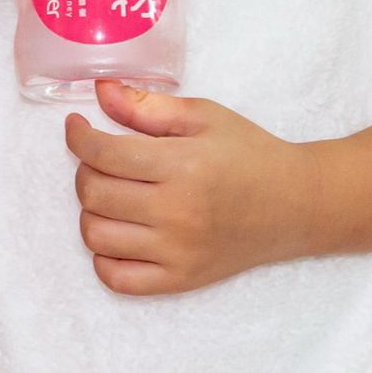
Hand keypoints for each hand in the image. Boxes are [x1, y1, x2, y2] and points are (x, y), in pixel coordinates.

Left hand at [65, 83, 296, 292]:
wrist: (295, 205)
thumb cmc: (249, 154)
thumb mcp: (204, 117)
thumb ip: (148, 106)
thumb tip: (99, 92)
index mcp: (183, 165)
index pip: (103, 152)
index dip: (78, 135)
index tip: (77, 126)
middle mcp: (177, 212)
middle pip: (93, 193)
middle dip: (86, 170)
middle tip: (103, 159)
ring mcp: (177, 252)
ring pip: (96, 236)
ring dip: (92, 211)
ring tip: (114, 195)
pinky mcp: (180, 280)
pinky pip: (116, 278)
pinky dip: (104, 257)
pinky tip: (119, 234)